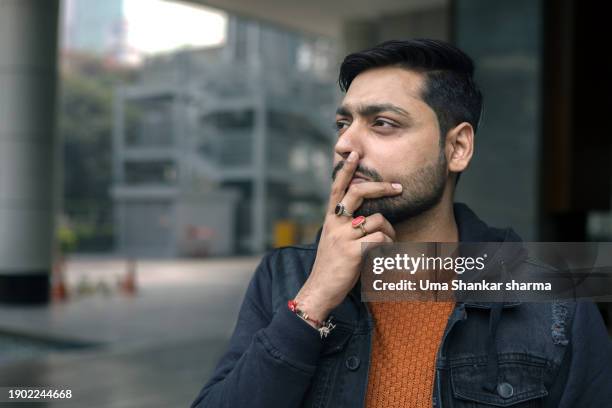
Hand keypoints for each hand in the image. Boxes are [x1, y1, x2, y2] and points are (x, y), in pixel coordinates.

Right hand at [294, 151, 400, 324]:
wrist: (321, 289)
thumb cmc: (333, 266)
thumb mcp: (335, 240)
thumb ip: (348, 226)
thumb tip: (373, 218)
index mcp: (331, 218)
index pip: (337, 188)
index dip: (346, 170)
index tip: (354, 154)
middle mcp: (335, 223)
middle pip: (359, 192)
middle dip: (381, 187)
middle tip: (398, 187)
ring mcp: (344, 236)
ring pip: (378, 221)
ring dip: (388, 234)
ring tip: (382, 249)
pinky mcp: (354, 250)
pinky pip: (381, 240)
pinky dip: (386, 248)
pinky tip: (378, 258)